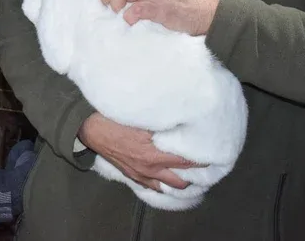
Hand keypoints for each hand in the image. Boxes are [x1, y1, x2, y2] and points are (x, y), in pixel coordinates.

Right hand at [78, 113, 199, 191]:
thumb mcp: (142, 119)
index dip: (203, 157)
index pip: (188, 161)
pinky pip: (155, 186)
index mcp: (155, 153)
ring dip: (182, 180)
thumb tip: (182, 121)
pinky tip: (170, 176)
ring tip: (192, 172)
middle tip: (206, 162)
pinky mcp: (133, 176)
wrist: (91, 129)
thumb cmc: (115, 119)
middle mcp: (151, 168)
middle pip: (183, 179)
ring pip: (170, 185)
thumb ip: (163, 124)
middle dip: (196, 173)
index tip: (213, 150)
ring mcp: (142, 174)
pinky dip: (165, 184)